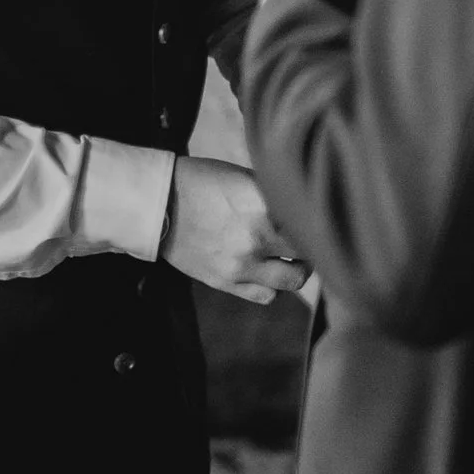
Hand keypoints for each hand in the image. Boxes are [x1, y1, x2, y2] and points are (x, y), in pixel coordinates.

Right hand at [162, 157, 311, 305]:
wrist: (156, 205)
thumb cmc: (200, 182)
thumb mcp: (242, 176)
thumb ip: (274, 194)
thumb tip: (303, 206)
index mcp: (262, 205)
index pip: (311, 220)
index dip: (317, 218)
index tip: (316, 215)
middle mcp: (256, 237)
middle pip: (309, 250)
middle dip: (312, 242)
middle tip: (308, 235)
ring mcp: (241, 264)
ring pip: (295, 279)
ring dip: (298, 268)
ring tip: (291, 257)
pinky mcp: (226, 282)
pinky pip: (267, 296)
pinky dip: (273, 287)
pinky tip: (267, 271)